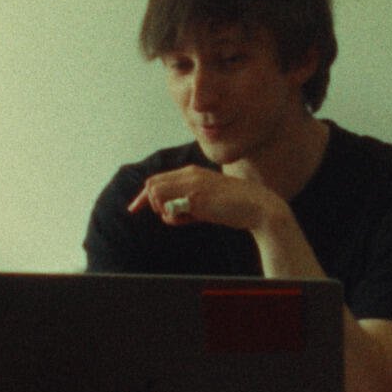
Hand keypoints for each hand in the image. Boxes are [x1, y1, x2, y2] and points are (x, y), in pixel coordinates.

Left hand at [127, 165, 282, 232]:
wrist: (257, 206)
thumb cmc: (233, 206)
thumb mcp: (207, 200)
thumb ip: (188, 201)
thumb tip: (168, 212)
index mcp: (192, 172)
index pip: (158, 180)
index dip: (143, 196)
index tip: (134, 209)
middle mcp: (189, 174)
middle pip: (152, 185)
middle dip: (152, 203)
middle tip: (172, 216)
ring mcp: (192, 184)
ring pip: (157, 194)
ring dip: (165, 212)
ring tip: (187, 218)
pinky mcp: (196, 197)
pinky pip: (169, 207)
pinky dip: (174, 218)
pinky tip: (194, 219)